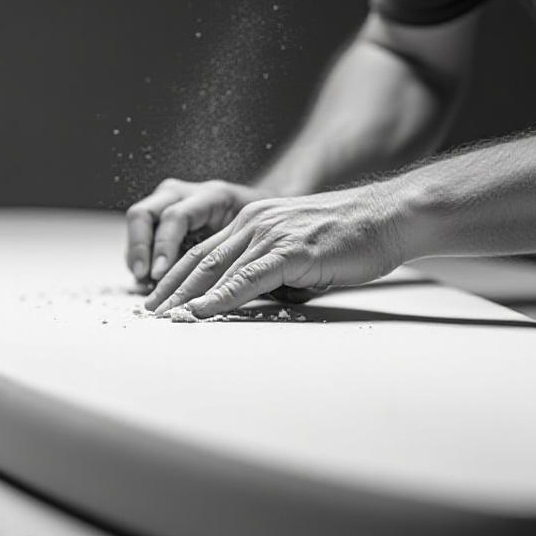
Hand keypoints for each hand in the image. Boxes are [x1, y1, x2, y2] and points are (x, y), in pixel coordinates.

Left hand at [141, 185, 405, 318]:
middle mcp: (256, 221)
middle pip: (200, 258)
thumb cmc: (352, 236)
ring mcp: (271, 234)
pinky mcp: (290, 251)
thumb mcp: (300, 248)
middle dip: (170, 287)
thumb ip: (272, 265)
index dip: (177, 275)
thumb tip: (253, 293)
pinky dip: (220, 297)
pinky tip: (201, 311)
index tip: (159, 297)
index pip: (204, 249)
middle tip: (148, 313)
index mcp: (256, 219)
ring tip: (165, 318)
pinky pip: (246, 278)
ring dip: (186, 295)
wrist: (387, 217)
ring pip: (216, 268)